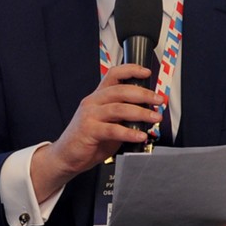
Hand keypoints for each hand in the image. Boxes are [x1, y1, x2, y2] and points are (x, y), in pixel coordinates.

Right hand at [29, 63, 164, 201]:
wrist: (66, 156)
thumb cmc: (89, 139)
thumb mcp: (108, 123)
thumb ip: (124, 116)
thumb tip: (148, 113)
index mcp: (98, 97)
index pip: (113, 75)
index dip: (130, 70)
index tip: (146, 72)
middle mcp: (93, 102)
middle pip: (120, 90)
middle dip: (143, 94)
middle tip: (158, 100)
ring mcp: (89, 116)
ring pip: (119, 108)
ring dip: (141, 112)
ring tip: (155, 118)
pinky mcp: (89, 131)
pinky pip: (113, 130)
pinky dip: (129, 133)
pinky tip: (140, 136)